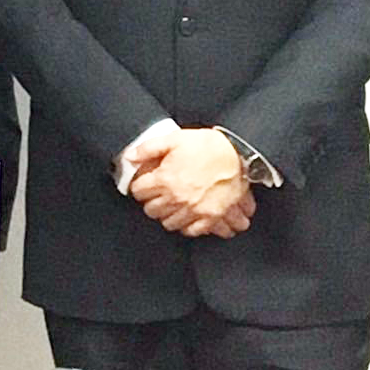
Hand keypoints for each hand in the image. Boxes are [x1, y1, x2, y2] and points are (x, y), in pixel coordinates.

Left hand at [125, 128, 254, 237]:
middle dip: (151, 201)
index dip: (140, 186)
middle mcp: (178, 198)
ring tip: (172, 205)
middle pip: (151, 210)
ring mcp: (195, 210)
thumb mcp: (174, 139)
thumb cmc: (209, 146)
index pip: (139, 192)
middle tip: (157, 195)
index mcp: (165, 179)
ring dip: (168, 214)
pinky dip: (188, 226)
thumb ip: (148, 148)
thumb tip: (130, 157)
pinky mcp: (212, 216)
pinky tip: (188, 217)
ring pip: (169, 223)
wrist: (240, 154)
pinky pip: (193, 231)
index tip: (144, 184)